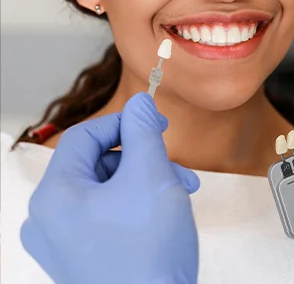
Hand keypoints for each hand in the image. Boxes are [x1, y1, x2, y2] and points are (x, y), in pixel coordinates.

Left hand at [21, 93, 199, 283]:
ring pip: (105, 191)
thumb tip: (140, 101)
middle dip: (144, 160)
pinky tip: (163, 215)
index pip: (85, 136)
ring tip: (179, 194)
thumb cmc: (149, 250)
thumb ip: (144, 130)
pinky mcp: (79, 260)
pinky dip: (134, 208)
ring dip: (145, 183)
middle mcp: (47, 220)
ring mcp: (61, 244)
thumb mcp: (152, 175)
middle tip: (177, 168)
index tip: (158, 125)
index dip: (125, 123)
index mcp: (54, 195)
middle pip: (97, 165)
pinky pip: (104, 217)